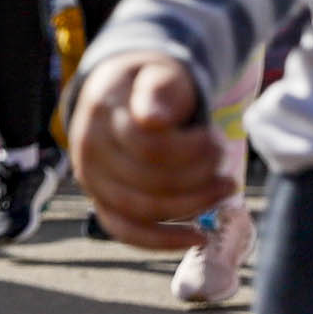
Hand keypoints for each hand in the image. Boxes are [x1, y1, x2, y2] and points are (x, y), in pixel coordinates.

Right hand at [68, 52, 234, 247]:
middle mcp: (87, 152)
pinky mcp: (103, 203)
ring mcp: (93, 181)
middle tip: (225, 161)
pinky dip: (162, 241)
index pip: (148, 146)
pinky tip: (197, 238)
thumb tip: (153, 119)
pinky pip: (126, 232)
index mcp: (100, 115)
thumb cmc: (148, 85)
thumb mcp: (159, 72)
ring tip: (224, 187)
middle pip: (148, 181)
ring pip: (142, 210)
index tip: (214, 138)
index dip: (191, 148)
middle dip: (199, 175)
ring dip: (193, 204)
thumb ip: (160, 88)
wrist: (121, 96)